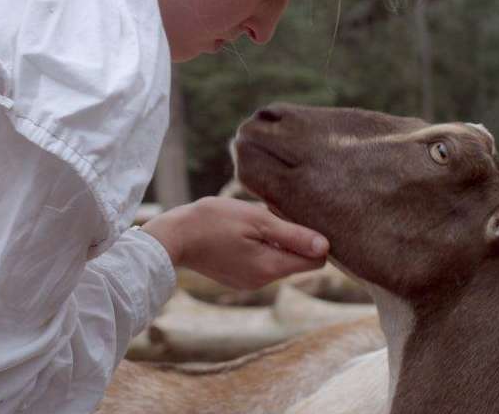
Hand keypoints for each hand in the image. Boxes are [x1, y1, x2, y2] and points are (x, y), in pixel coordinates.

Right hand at [141, 196, 328, 289]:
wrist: (172, 237)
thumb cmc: (214, 221)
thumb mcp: (257, 220)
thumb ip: (293, 235)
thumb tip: (326, 247)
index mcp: (271, 268)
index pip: (315, 261)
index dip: (314, 239)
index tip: (299, 219)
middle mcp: (263, 281)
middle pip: (297, 261)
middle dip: (292, 239)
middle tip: (271, 215)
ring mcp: (248, 282)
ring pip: (278, 261)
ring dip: (274, 241)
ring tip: (251, 222)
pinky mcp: (237, 278)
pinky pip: (261, 262)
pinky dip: (259, 247)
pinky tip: (240, 233)